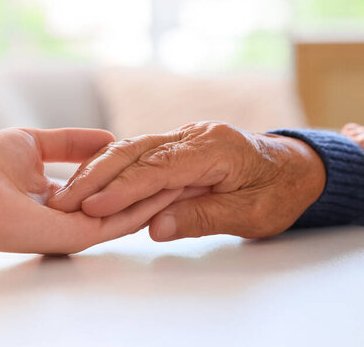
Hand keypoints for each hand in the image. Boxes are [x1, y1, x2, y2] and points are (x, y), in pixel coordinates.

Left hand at [0, 128, 183, 253]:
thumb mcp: (32, 141)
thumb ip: (69, 141)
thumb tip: (106, 137)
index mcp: (58, 195)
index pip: (104, 185)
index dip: (130, 171)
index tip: (155, 156)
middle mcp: (70, 214)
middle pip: (119, 201)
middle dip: (152, 186)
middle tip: (185, 170)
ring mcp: (75, 228)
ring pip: (126, 213)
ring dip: (156, 197)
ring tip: (187, 179)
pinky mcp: (78, 236)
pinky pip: (119, 222)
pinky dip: (145, 207)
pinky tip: (168, 190)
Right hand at [48, 122, 325, 240]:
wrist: (296, 168)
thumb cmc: (279, 192)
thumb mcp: (251, 215)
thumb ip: (203, 217)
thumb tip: (156, 227)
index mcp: (217, 148)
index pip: (160, 167)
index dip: (124, 187)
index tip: (94, 205)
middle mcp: (196, 134)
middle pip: (137, 150)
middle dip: (98, 174)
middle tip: (67, 199)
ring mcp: (186, 136)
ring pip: (134, 147)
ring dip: (100, 168)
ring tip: (70, 190)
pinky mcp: (179, 144)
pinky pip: (141, 151)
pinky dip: (115, 166)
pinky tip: (93, 177)